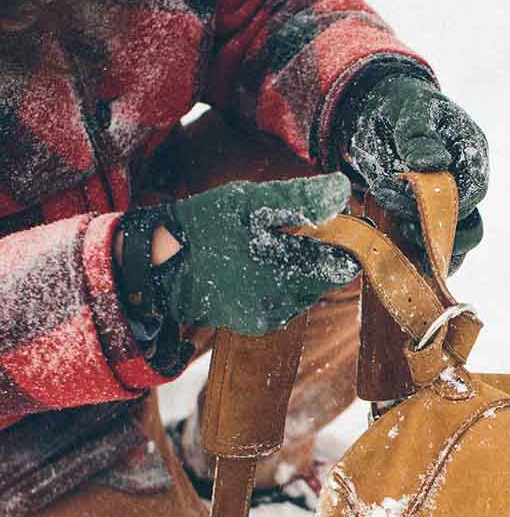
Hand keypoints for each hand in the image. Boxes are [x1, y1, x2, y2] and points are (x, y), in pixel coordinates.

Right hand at [159, 174, 358, 335]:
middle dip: (315, 256)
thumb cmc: (205, 227)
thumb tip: (342, 191)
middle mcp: (284, 302)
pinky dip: (280, 286)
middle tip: (291, 232)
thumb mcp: (251, 202)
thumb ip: (300, 198)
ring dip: (298, 272)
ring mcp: (271, 316)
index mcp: (288, 270)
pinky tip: (258, 269)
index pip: (339, 265)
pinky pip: (285, 304)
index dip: (341, 244)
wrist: (160, 266)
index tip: (332, 227)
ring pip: (305, 293)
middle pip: (323, 279)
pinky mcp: (257, 325)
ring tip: (268, 249)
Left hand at [342, 74, 488, 273]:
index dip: (450, 204)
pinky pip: (429, 255)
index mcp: (470, 153)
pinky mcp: (425, 225)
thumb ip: (418, 135)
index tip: (415, 199)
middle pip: (470, 229)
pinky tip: (389, 246)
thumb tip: (434, 163)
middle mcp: (464, 187)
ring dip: (425, 250)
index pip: (475, 191)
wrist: (377, 116)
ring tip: (396, 233)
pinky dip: (412, 258)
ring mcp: (446, 210)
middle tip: (402, 224)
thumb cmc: (399, 107)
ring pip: (453, 250)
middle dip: (437, 232)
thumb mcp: (407, 110)